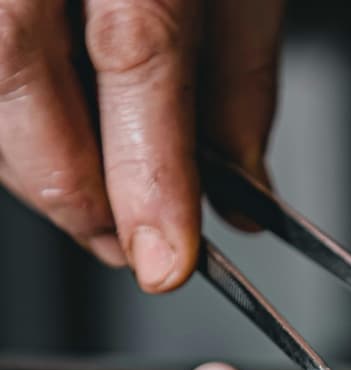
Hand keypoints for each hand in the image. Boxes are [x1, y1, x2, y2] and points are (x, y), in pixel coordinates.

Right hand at [0, 0, 283, 290]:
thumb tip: (242, 189)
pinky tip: (43, 128)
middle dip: (66, 186)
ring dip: (25, 156)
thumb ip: (243, 78)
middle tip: (117, 240)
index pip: (137, 45)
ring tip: (83, 194)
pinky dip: (2, 114)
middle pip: (13, 62)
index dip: (147, 171)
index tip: (163, 260)